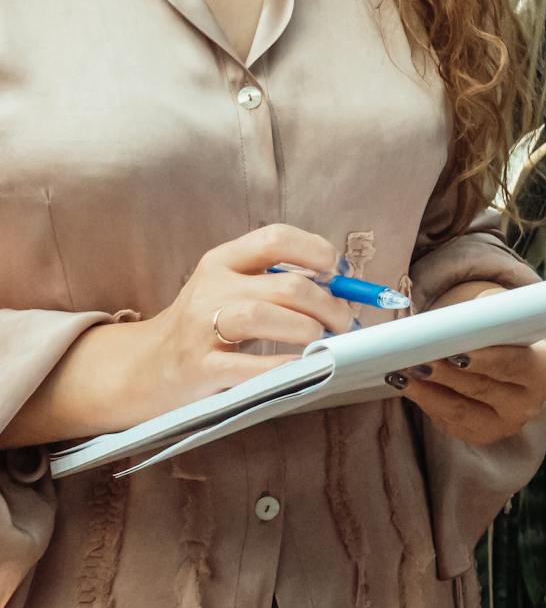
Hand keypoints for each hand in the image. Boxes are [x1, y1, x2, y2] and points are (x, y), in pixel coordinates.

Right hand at [0, 223, 362, 447]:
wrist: (140, 370)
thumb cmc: (202, 327)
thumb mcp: (230, 290)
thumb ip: (277, 282)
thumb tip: (342, 286)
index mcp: (222, 261)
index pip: (276, 237)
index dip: (317, 251)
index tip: (337, 273)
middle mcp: (210, 287)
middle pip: (285, 284)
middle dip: (328, 304)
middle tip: (343, 322)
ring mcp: (200, 328)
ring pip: (264, 316)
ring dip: (307, 329)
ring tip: (321, 341)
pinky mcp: (197, 368)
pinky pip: (247, 365)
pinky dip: (282, 365)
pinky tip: (301, 367)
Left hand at [386, 282, 545, 445]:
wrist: (511, 360)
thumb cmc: (506, 332)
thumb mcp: (506, 316)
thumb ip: (488, 314)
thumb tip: (459, 319)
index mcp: (545, 370)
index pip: (513, 363)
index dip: (484, 358)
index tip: (454, 351)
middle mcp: (530, 404)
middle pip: (482, 387)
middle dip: (446, 373)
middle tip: (417, 360)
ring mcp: (505, 425)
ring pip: (459, 410)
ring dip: (427, 390)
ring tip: (402, 372)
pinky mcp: (482, 435)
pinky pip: (448, 422)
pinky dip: (426, 402)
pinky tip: (408, 386)